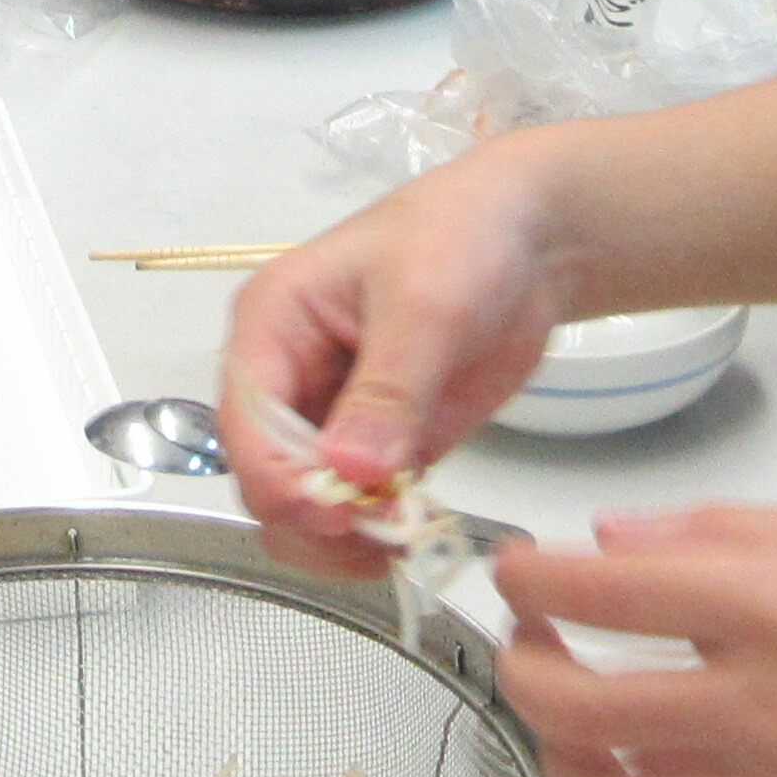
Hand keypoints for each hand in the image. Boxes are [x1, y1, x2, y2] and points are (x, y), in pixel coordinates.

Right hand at [222, 148, 579, 567]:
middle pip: (265, 478)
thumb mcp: (423, 307)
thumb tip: (350, 474)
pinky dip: (378, 531)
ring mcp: (333, 416)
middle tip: (379, 536)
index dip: (280, 480)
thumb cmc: (462, 239)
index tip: (340, 513)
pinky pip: (358, 506)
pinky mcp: (381, 444)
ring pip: (304, 505)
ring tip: (401, 539)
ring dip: (342, 538)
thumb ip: (387, 393)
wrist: (531, 237)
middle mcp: (288, 378)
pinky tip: (416, 532)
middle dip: (311, 518)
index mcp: (271, 327)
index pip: (245, 424)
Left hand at [488, 505, 776, 776]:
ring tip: (585, 722)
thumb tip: (603, 547)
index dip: (520, 576)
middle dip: (521, 666)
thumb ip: (719, 537)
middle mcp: (757, 714)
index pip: (587, 591)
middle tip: (534, 642)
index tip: (513, 568)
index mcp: (772, 608)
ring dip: (565, 759)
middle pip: (565, 708)